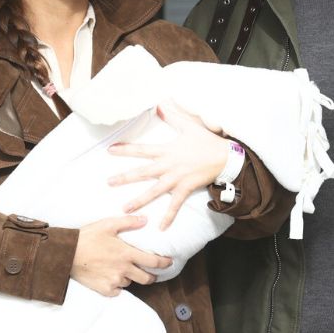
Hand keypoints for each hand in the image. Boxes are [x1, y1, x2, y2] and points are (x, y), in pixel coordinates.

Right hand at [71, 215, 172, 296]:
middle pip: (146, 278)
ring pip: (130, 283)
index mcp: (126, 253)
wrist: (66, 254)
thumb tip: (145, 219)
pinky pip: (117, 291)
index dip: (164, 264)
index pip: (153, 262)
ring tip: (125, 270)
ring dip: (130, 277)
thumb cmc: (87, 237)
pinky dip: (117, 286)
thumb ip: (129, 222)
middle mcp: (123, 269)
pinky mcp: (104, 289)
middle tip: (151, 273)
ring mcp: (114, 281)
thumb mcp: (108, 224)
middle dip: (151, 276)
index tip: (169, 263)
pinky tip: (112, 278)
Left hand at [107, 103, 229, 229]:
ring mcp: (177, 179)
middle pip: (143, 173)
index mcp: (167, 151)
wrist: (224, 157)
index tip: (110, 150)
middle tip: (109, 182)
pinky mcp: (186, 189)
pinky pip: (176, 205)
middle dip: (125, 177)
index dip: (125, 150)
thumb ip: (173, 116)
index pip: (142, 150)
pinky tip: (160, 228)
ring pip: (155, 191)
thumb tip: (160, 104)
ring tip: (125, 208)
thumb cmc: (206, 141)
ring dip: (139, 200)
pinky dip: (169, 217)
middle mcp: (169, 166)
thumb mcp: (189, 126)